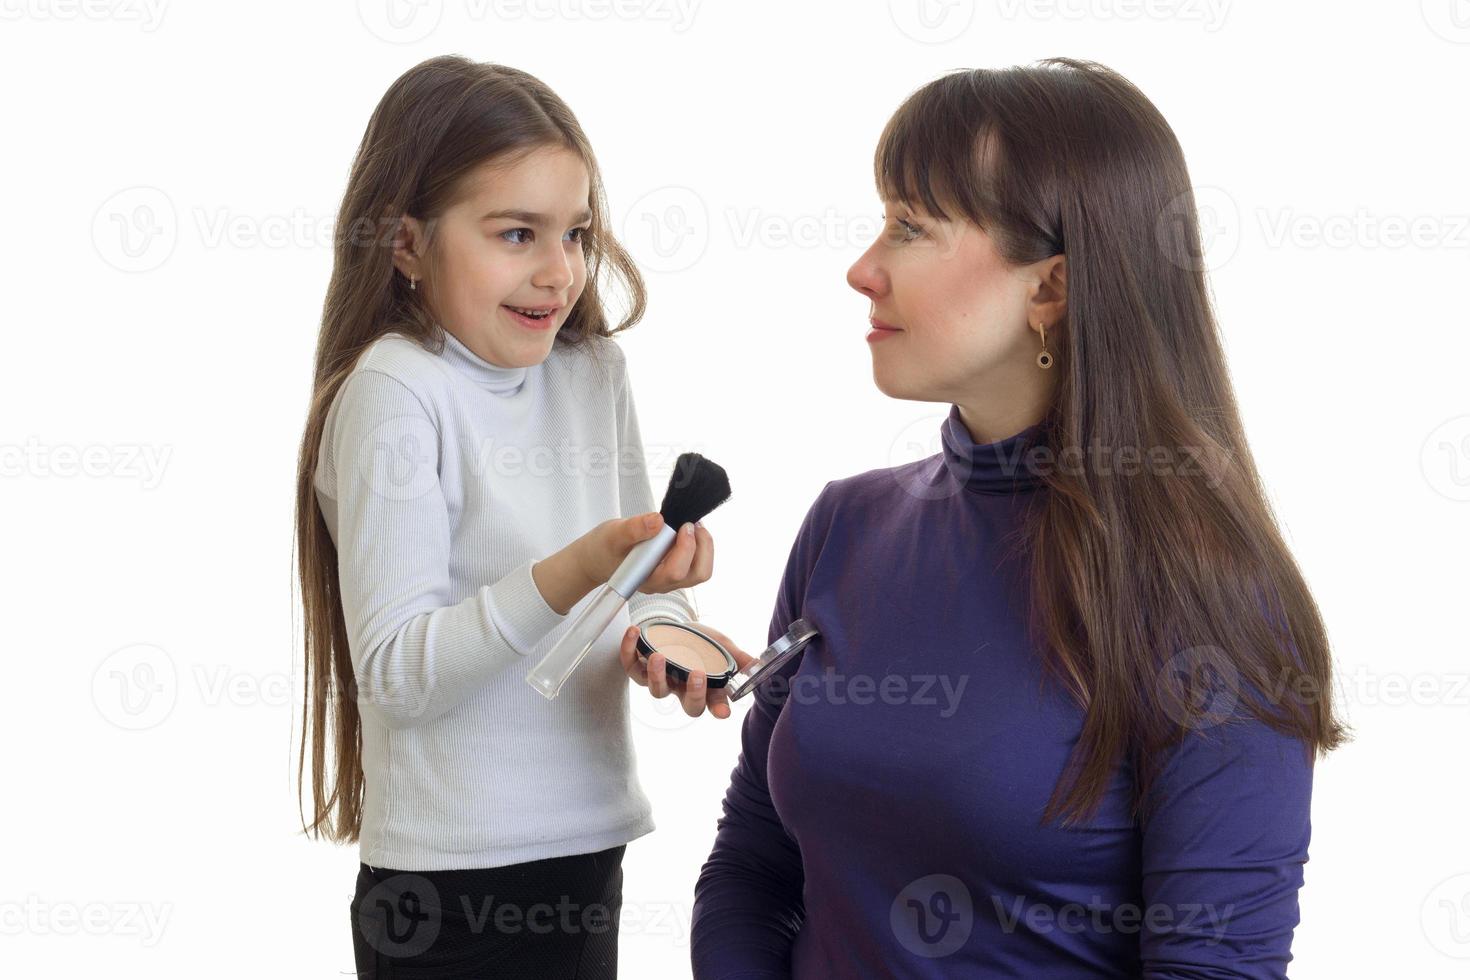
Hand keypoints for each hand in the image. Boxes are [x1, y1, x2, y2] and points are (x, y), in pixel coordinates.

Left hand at [619, 621, 758, 719]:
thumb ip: (740, 658)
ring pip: (657, 689)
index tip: (723, 711)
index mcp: (706, 688)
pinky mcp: (640, 667)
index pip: (714, 704)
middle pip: (687, 704)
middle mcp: (682, 689)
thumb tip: (757, 665)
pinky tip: (634, 632)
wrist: (678, 627)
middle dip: (692, 692)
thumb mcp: (723, 647)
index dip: (718, 708)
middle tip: (696, 674)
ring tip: (658, 656)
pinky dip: (629, 650)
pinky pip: (631, 666)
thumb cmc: (702, 642)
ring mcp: (662, 679)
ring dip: (656, 675)